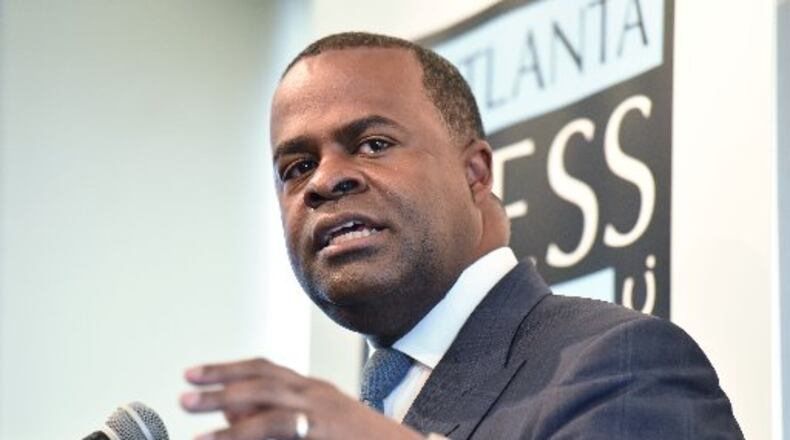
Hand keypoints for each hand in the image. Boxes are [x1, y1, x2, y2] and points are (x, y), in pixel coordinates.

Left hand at [181, 357, 424, 439]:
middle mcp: (317, 395)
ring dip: (230, 421)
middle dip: (219, 387)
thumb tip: (231, 415)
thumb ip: (280, 415)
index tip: (194, 373)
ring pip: (270, 413)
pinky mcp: (327, 438)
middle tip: (185, 396)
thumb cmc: (360, 439)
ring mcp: (324, 418)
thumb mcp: (320, 421)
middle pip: (262, 382)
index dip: (226, 368)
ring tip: (196, 435)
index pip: (264, 369)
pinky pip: (286, 436)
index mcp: (313, 388)